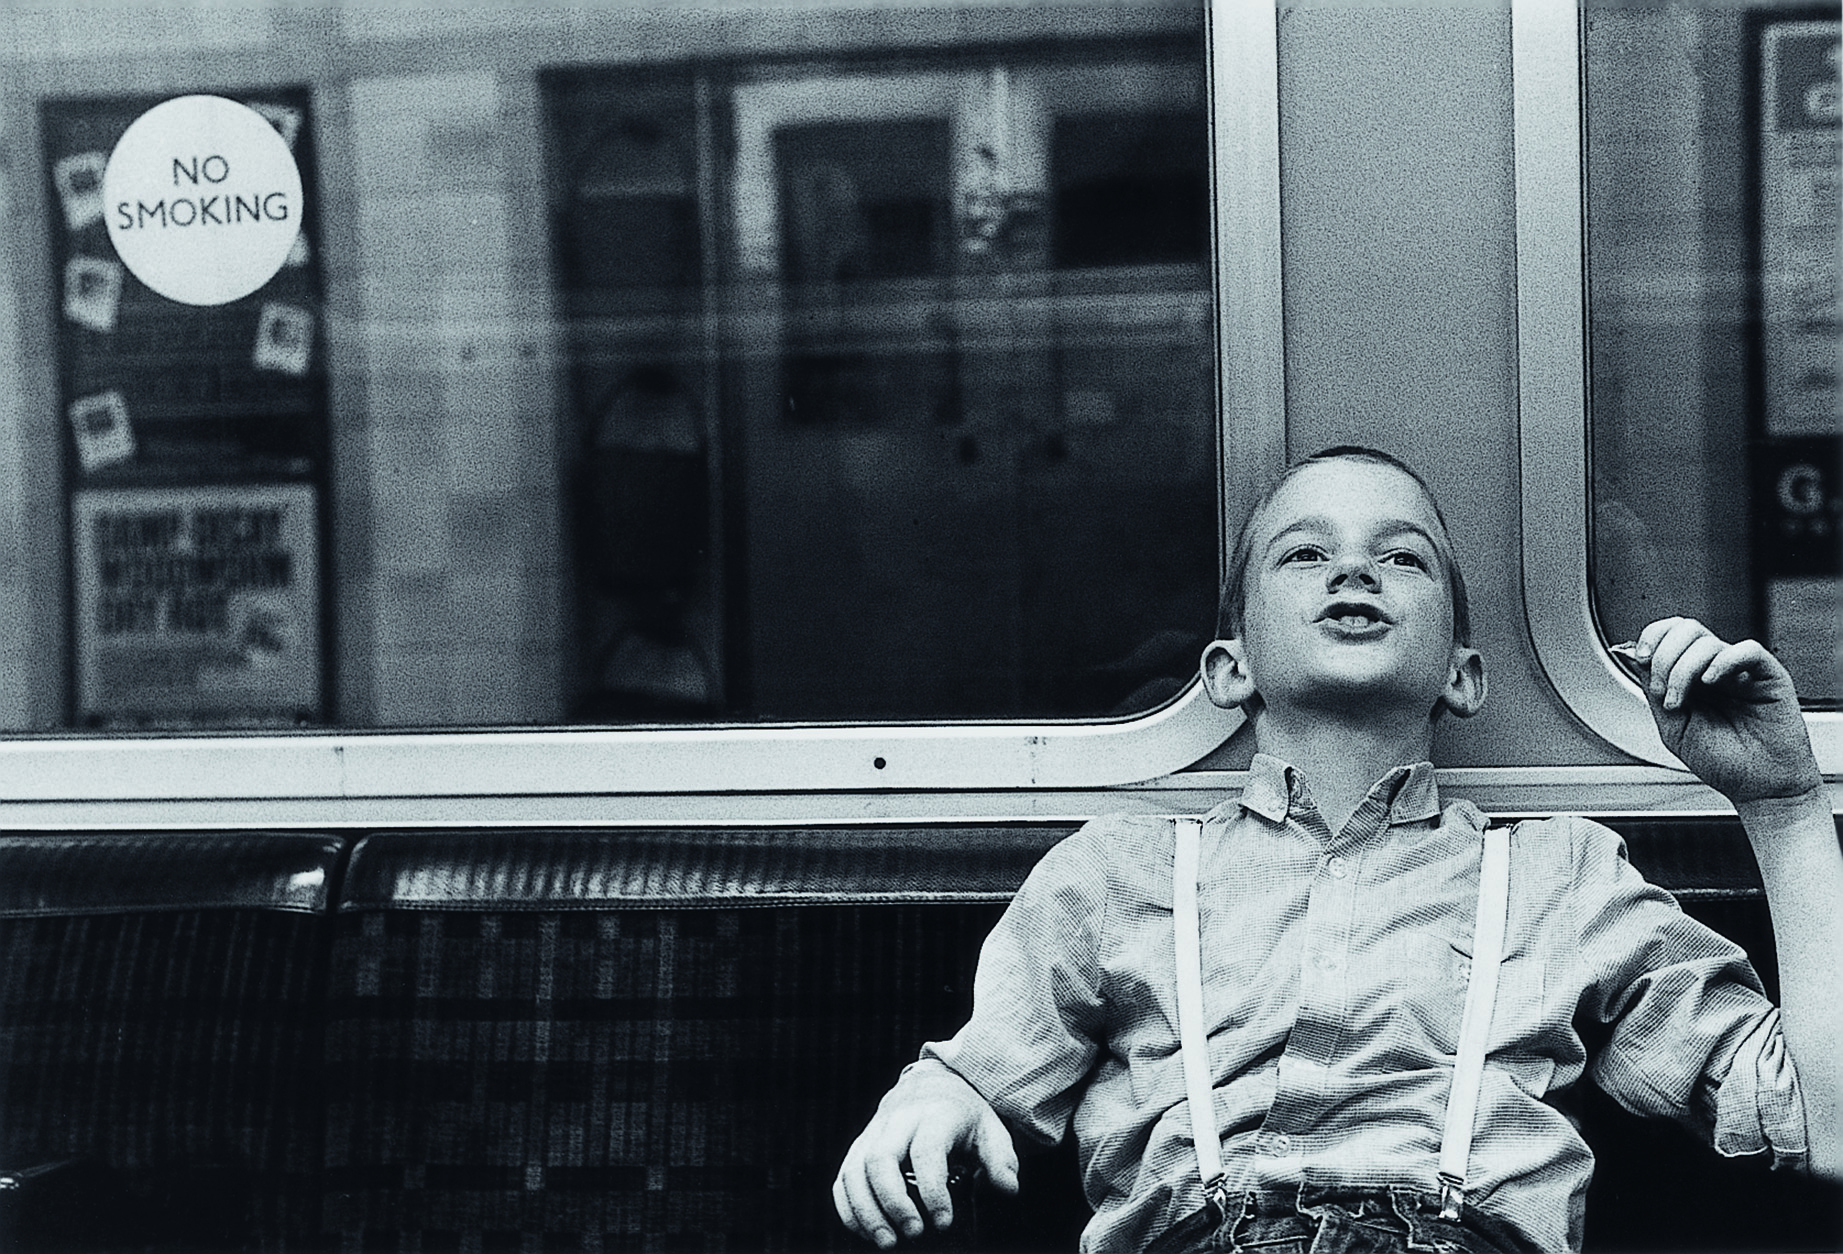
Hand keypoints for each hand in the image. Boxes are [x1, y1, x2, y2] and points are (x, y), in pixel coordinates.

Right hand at [833, 1060, 1019, 1247]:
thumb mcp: (991, 1130)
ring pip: (855, 1170)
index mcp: (935, 1115)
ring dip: (866, 1210)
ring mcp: (874, 1133)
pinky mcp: (859, 1146)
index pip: (927, 1152)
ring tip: (887, 1241)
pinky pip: (843, 1177)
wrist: (931, 1085)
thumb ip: (1001, 1160)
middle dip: (893, 1202)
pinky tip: (864, 1231)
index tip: (943, 1222)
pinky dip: (848, 1208)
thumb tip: (1007, 1189)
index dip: (933, 1191)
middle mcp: (898, 1121)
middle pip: (881, 1159)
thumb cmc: (962, 1115)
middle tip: (913, 1233)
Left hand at [1632, 617, 1822, 805]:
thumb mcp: (1673, 729)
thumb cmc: (1724, 763)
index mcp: (1692, 678)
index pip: (1670, 635)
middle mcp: (1714, 670)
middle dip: (1665, 657)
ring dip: (1684, 669)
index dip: (1652, 638)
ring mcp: (1741, 672)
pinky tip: (1712, 682)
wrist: (1760, 787)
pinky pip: (1747, 650)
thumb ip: (1655, 693)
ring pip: (1707, 641)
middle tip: (1664, 691)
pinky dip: (1723, 661)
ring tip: (1683, 702)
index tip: (1641, 657)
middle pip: (1686, 630)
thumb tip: (1638, 660)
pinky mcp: (1769, 676)